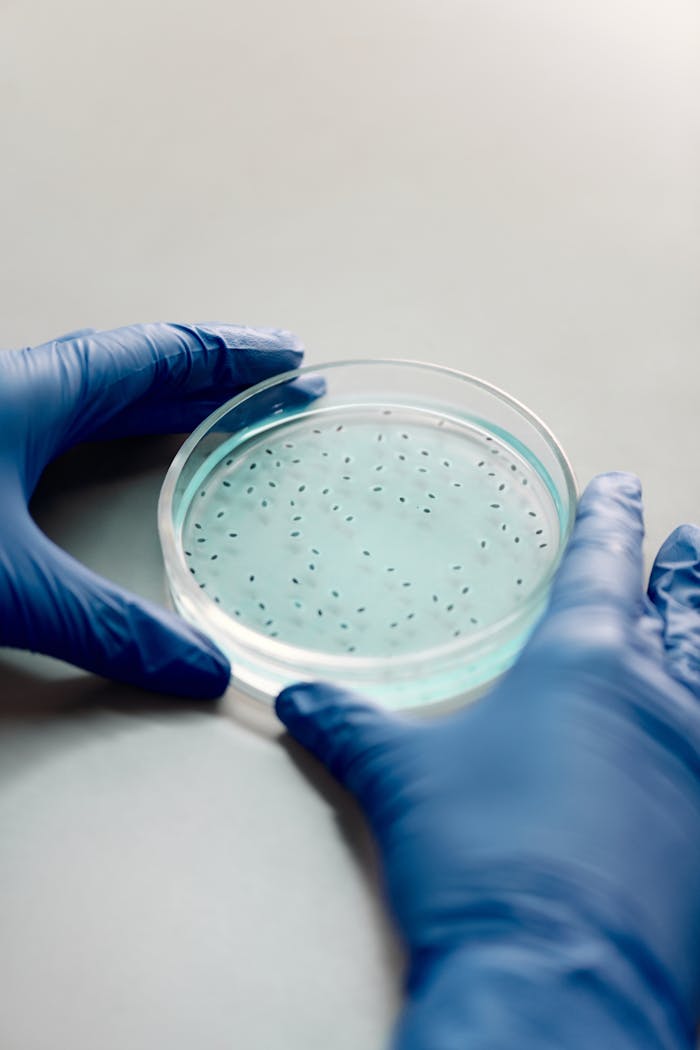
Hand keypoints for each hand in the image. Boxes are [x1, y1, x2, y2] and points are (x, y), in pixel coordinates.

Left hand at [0, 322, 305, 697]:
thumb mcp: (7, 585)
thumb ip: (106, 629)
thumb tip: (195, 669)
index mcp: (37, 392)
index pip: (160, 356)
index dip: (231, 355)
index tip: (286, 358)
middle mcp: (19, 392)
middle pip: (140, 364)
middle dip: (213, 371)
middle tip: (273, 384)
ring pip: (103, 390)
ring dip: (168, 395)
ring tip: (220, 411)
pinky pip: (71, 422)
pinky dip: (122, 426)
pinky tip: (128, 452)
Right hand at [277, 473, 699, 1048]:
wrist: (558, 977)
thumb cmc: (479, 856)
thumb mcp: (403, 780)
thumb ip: (352, 728)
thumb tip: (300, 701)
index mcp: (582, 664)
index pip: (600, 567)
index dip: (608, 520)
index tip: (621, 488)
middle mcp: (657, 698)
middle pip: (678, 612)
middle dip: (677, 574)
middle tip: (682, 542)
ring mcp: (696, 760)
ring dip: (699, 631)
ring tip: (694, 607)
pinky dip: (699, 716)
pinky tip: (686, 734)